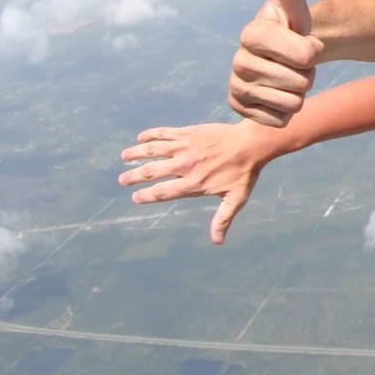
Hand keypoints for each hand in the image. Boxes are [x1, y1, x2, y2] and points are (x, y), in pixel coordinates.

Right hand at [120, 124, 267, 244]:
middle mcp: (184, 166)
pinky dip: (150, 135)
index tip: (135, 197)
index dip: (144, 196)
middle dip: (133, 176)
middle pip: (150, 172)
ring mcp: (185, 147)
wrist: (252, 143)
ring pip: (152, 150)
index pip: (160, 192)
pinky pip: (164, 133)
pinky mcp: (188, 133)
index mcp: (193, 184)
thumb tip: (217, 242)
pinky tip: (141, 138)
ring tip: (124, 157)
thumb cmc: (245, 173)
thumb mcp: (235, 199)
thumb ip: (222, 219)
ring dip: (135, 153)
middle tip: (123, 179)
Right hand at [229, 0, 323, 126]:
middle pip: (301, 82)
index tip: (302, 41)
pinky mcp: (240, 110)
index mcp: (252, 34)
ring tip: (288, 75)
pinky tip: (277, 94)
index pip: (307, 55)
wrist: (282, 54)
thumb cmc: (291, 24)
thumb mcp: (293, 1)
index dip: (314, 51)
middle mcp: (238, 62)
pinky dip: (287, 112)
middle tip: (296, 62)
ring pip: (292, 104)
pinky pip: (280, 121)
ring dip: (298, 92)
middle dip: (307, 73)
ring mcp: (237, 87)